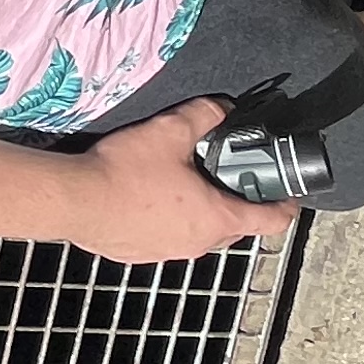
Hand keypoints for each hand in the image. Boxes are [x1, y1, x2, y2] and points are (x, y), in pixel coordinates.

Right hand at [68, 99, 291, 262]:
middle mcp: (197, 243)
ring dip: (200, 215)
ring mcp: (166, 253)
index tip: (290, 198)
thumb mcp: (170, 131)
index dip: (286, 207)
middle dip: (237, 207)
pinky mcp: (138, 254)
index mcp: (216, 218)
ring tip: (183, 186)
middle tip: (228, 180)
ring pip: (198, 235)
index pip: (270, 221)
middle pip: (234, 230)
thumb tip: (222, 108)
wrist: (74, 201)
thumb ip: (205, 116)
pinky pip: (166, 239)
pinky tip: (147, 200)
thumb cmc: (126, 171)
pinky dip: (168, 223)